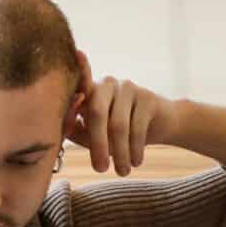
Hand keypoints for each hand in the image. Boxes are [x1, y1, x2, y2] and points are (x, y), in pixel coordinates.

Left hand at [65, 53, 169, 175]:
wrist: (160, 126)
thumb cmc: (120, 133)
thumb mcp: (94, 134)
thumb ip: (77, 130)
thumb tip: (65, 127)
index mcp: (90, 91)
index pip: (80, 85)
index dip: (79, 74)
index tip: (78, 54)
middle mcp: (107, 84)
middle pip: (98, 113)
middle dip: (98, 144)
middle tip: (100, 169)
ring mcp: (128, 88)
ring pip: (119, 125)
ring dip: (120, 153)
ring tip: (122, 172)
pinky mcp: (147, 97)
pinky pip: (137, 128)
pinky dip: (136, 149)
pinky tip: (137, 162)